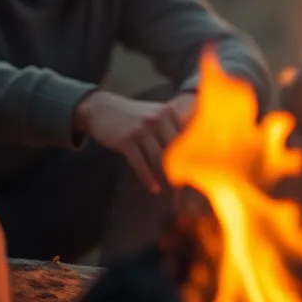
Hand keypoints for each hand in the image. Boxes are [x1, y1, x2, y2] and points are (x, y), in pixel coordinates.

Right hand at [74, 91, 191, 193]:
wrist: (101, 108)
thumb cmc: (133, 116)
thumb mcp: (155, 114)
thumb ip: (173, 127)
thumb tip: (193, 149)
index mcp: (169, 113)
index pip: (187, 138)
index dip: (194, 156)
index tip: (200, 173)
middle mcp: (158, 119)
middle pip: (176, 149)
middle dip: (183, 170)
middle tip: (190, 188)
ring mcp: (141, 129)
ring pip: (159, 158)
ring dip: (166, 177)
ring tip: (174, 193)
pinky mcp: (126, 140)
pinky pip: (140, 163)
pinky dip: (148, 178)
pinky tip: (154, 189)